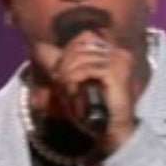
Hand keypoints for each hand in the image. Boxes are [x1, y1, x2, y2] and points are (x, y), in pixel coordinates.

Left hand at [34, 31, 140, 154]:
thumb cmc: (100, 107)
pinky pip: (85, 70)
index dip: (69, 50)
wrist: (115, 127)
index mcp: (116, 52)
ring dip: (66, 72)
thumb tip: (46, 50)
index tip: (59, 68)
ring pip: (81, 58)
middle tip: (56, 77)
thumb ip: (76, 66)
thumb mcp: (87, 82)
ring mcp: (118, 61)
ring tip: (60, 84)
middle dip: (64, 62)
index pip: (86, 37)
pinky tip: (67, 89)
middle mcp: (119, 53)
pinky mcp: (114, 72)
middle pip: (81, 47)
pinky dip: (72, 79)